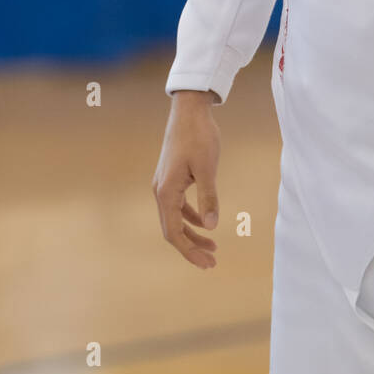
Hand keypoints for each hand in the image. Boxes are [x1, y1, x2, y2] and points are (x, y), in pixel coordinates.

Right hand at [152, 90, 219, 268]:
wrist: (189, 110)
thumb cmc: (199, 137)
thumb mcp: (207, 168)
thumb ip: (209, 198)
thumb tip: (211, 226)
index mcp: (166, 192)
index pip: (174, 232)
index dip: (189, 251)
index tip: (207, 262)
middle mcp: (160, 191)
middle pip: (172, 229)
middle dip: (191, 248)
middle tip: (212, 262)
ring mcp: (164, 184)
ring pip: (175, 219)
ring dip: (192, 235)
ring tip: (212, 248)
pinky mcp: (171, 178)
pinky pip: (178, 206)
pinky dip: (191, 217)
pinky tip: (205, 224)